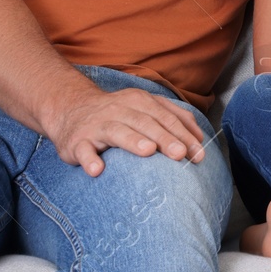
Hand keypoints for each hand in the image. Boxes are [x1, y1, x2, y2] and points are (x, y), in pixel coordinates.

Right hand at [44, 85, 206, 176]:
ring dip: (133, 141)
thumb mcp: (145, 109)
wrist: (70, 110)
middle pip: (146, 123)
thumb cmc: (117, 114)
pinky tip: (97, 170)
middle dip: (165, 138)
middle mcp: (120, 110)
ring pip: (117, 131)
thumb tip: (200, 139)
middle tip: (181, 154)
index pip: (166, 117)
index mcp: (139, 101)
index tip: (199, 153)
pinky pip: (83, 150)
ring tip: (148, 151)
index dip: (184, 135)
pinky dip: (89, 160)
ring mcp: (97, 125)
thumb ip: (173, 119)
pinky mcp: (77, 141)